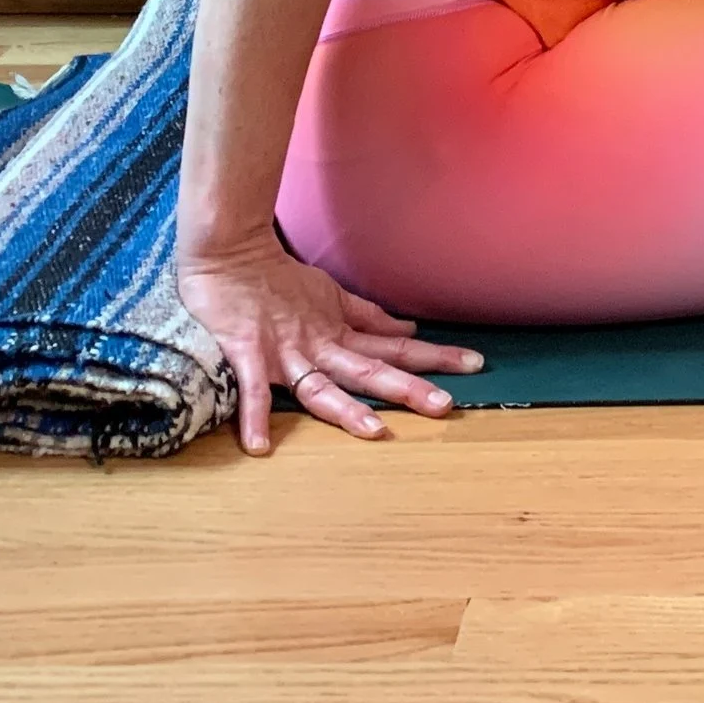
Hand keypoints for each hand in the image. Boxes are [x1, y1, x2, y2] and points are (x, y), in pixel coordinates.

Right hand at [177, 231, 483, 454]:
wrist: (229, 255)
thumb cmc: (279, 279)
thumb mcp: (332, 296)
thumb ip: (369, 318)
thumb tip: (409, 332)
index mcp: (340, 334)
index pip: (396, 349)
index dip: (434, 357)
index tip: (474, 365)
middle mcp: (319, 346)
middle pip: (369, 371)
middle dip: (407, 388)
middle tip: (446, 405)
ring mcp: (284, 352)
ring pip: (321, 386)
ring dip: (346, 410)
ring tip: (376, 432)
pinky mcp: (247, 353)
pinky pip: (251, 391)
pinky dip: (255, 417)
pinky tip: (260, 447)